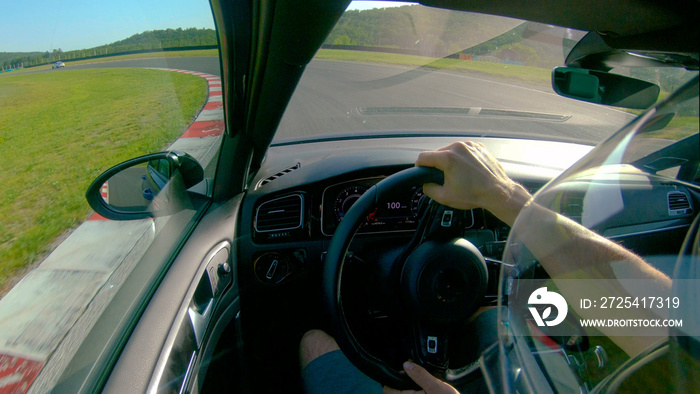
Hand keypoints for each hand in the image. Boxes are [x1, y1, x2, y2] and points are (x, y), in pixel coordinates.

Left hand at [382, 361, 458, 393]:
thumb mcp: (436, 386)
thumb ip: (420, 375)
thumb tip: (406, 364)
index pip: (388, 389)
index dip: (393, 379)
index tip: (404, 372)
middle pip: (396, 391)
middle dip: (403, 383)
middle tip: (416, 377)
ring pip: (406, 393)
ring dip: (410, 388)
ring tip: (423, 385)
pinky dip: (417, 392)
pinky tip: (426, 391)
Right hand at [415, 141, 529, 224]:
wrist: (498, 193)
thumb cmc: (474, 195)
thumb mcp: (444, 197)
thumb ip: (428, 189)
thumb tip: (425, 184)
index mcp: (448, 158)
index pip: (424, 157)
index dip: (420, 166)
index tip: (422, 172)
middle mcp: (459, 147)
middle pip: (438, 153)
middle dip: (438, 165)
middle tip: (444, 178)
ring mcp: (470, 145)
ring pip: (451, 151)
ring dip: (451, 161)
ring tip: (459, 174)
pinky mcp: (479, 147)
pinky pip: (464, 150)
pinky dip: (463, 158)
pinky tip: (468, 170)